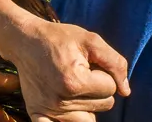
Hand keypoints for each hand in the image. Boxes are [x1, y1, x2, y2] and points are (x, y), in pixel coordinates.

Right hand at [1, 18, 130, 121]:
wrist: (26, 40)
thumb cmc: (60, 38)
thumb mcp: (91, 40)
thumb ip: (115, 63)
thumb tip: (125, 91)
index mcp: (75, 81)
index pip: (110, 89)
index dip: (104, 73)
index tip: (89, 63)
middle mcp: (61, 100)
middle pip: (103, 106)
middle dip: (98, 89)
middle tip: (80, 73)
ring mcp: (48, 110)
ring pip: (89, 120)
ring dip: (87, 105)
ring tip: (74, 87)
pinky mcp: (37, 113)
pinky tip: (66, 113)